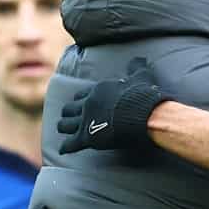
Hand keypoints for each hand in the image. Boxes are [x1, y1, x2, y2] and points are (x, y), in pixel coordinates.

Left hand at [57, 58, 171, 153]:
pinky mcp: (87, 137)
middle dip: (69, 113)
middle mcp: (87, 104)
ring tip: (66, 131)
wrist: (144, 115)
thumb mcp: (141, 77)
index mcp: (98, 90)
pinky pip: (70, 143)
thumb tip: (141, 58)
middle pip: (68, 108)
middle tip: (71, 118)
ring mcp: (85, 121)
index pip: (81, 95)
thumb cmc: (142, 96)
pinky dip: (66, 147)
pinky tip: (63, 150)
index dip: (81, 100)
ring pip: (64, 124)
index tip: (83, 104)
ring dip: (65, 128)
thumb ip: (137, 67)